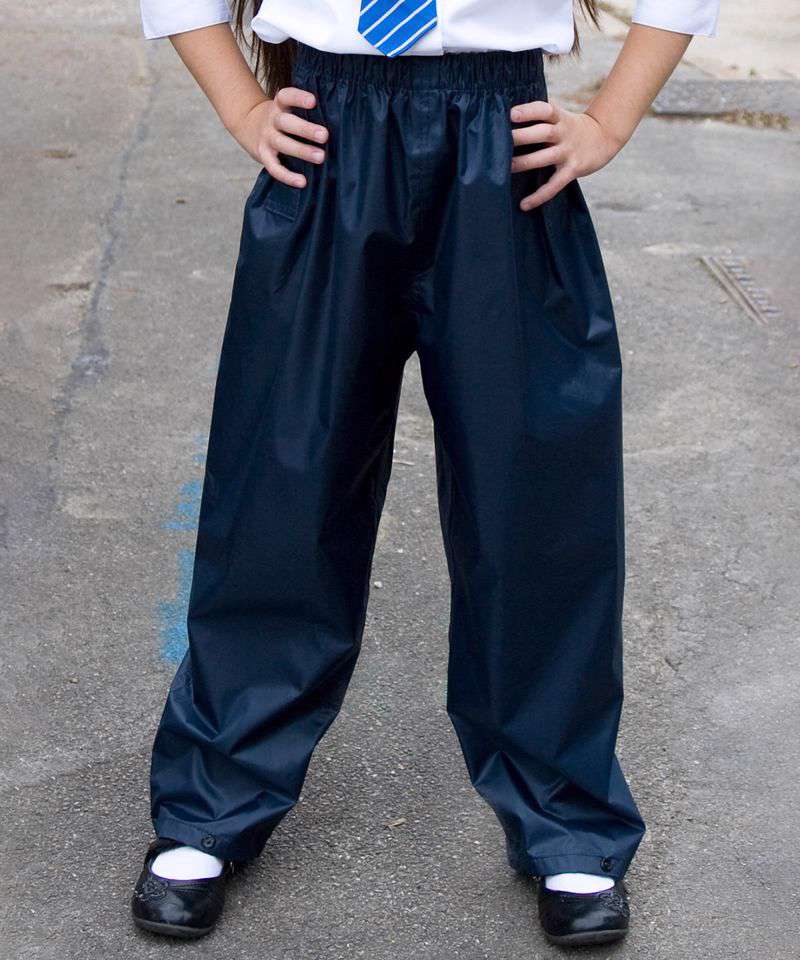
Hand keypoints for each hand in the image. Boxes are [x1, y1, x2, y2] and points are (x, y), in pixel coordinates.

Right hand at [228, 87, 328, 188]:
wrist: (248, 126)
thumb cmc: (281, 119)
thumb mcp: (286, 108)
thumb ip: (304, 113)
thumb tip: (338, 124)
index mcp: (279, 106)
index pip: (286, 97)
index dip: (298, 98)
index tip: (313, 101)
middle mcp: (272, 120)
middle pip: (286, 122)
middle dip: (305, 129)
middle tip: (324, 135)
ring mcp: (267, 138)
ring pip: (282, 143)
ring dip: (301, 151)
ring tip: (321, 157)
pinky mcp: (263, 156)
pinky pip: (274, 167)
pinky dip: (287, 176)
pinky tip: (302, 182)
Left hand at [509, 101, 623, 209]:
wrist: (604, 137)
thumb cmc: (571, 128)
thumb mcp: (560, 117)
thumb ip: (540, 118)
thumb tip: (507, 121)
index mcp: (559, 118)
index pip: (545, 110)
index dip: (529, 111)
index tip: (511, 114)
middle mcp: (564, 133)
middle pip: (542, 133)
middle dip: (521, 137)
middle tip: (499, 142)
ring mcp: (568, 152)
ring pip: (544, 157)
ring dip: (524, 162)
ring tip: (505, 169)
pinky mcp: (573, 170)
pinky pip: (554, 185)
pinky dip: (539, 196)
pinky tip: (524, 204)